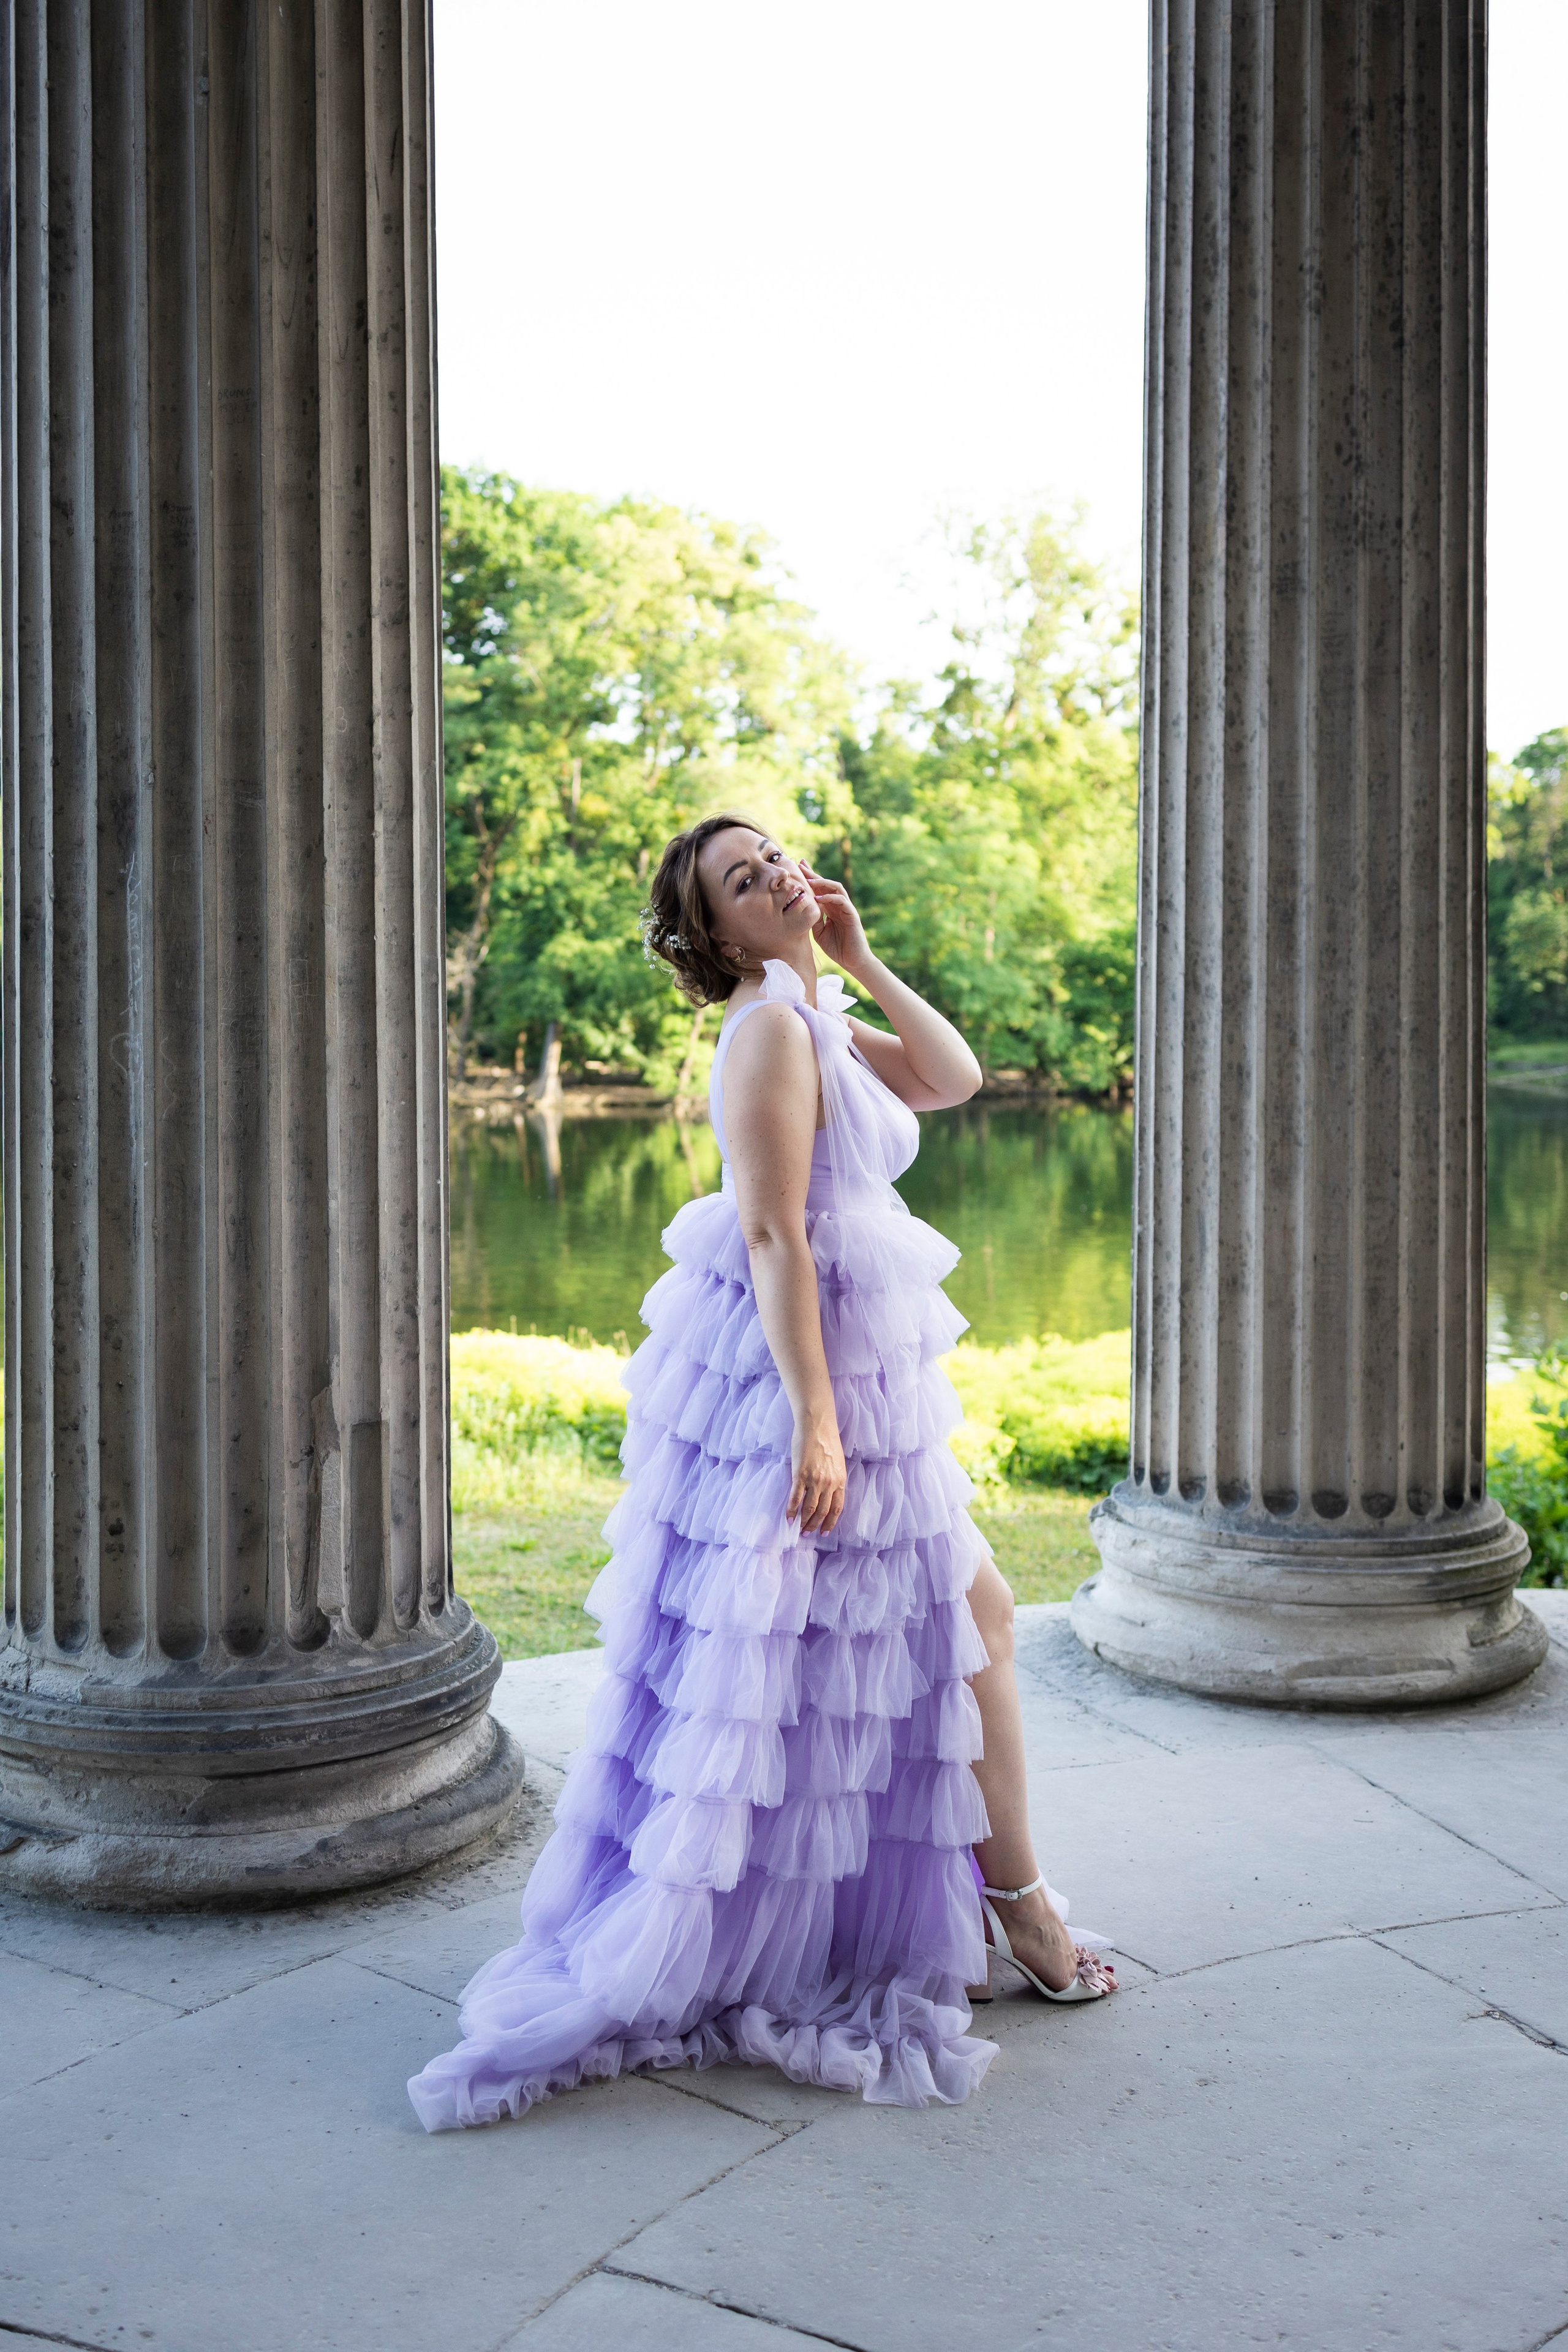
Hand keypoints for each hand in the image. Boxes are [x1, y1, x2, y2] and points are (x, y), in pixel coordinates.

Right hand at [787, 1408, 846, 1533]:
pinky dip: (791, 1511)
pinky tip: (788, 1518)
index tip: (824, 1532)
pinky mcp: (800, 1475)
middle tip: (808, 1533)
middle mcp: (829, 1484)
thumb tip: (826, 1492)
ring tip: (798, 1530)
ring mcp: (814, 1481)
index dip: (830, 1522)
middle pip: (822, 1511)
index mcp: (840, 1480)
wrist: (816, 1425)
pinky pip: (795, 1498)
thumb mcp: (837, 1462)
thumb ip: (833, 1478)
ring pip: (809, 1509)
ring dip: (803, 1522)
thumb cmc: (827, 1440)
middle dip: (815, 1526)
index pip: (837, 1508)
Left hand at [800, 864, 871, 976]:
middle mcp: (838, 905)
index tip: (797, 869)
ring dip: (822, 882)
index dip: (809, 879)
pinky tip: (818, 899)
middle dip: (813, 874)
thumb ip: (813, 920)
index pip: (819, 890)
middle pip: (826, 884)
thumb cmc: (837, 948)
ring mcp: (846, 908)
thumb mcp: (819, 933)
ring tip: (809, 881)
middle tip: (800, 864)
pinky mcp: (852, 914)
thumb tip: (804, 908)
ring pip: (835, 888)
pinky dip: (830, 897)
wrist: (853, 962)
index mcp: (830, 909)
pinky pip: (841, 900)